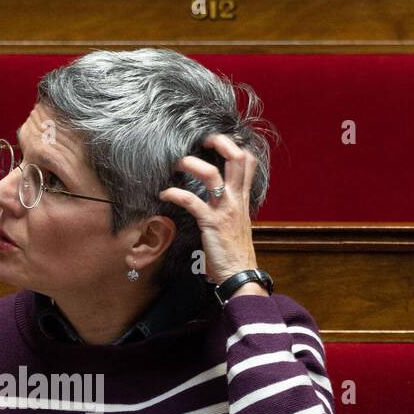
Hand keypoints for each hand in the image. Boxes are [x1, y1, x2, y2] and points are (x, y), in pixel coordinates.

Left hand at [159, 132, 259, 283]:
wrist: (239, 275)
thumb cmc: (235, 252)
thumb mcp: (237, 223)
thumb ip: (231, 206)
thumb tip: (217, 195)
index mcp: (243, 198)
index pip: (248, 162)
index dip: (235, 145)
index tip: (218, 140)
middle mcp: (236, 199)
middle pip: (236, 158)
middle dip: (219, 142)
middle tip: (200, 139)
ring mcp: (225, 210)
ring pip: (212, 175)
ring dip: (191, 164)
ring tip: (176, 163)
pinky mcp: (211, 223)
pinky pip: (191, 201)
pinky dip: (175, 194)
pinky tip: (165, 194)